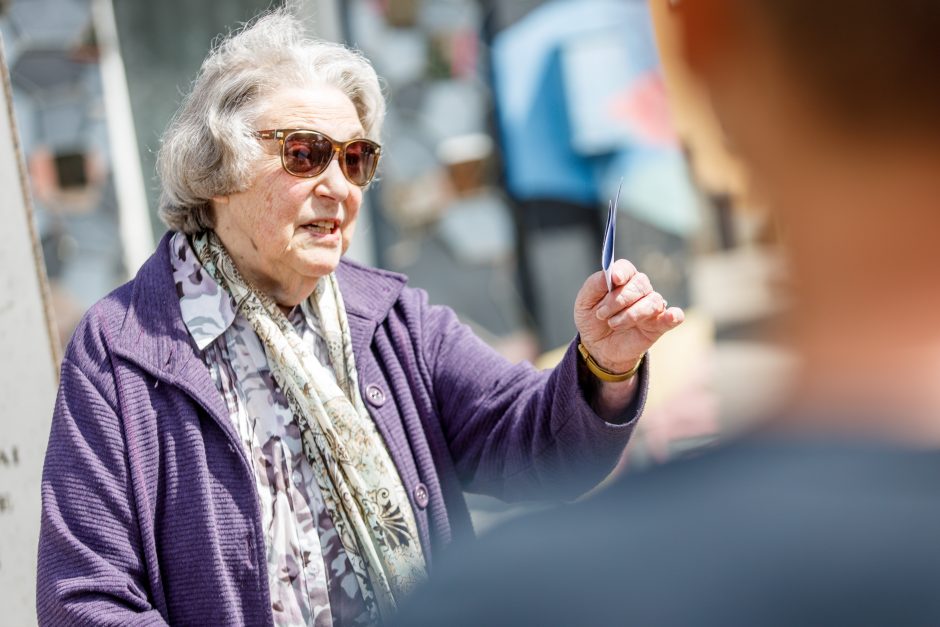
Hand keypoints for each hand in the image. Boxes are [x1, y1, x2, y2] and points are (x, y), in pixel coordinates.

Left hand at [574, 259, 683, 375]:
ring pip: (652, 301)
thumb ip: (594, 286)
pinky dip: (673, 316)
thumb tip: (607, 273)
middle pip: (639, 284)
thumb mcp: (584, 303)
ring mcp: (650, 307)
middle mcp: (639, 290)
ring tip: (614, 324)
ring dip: (631, 314)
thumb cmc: (592, 320)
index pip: (626, 269)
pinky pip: (674, 317)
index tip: (615, 279)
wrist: (597, 347)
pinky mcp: (658, 325)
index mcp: (621, 280)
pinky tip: (670, 317)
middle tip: (601, 314)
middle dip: (619, 300)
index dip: (622, 272)